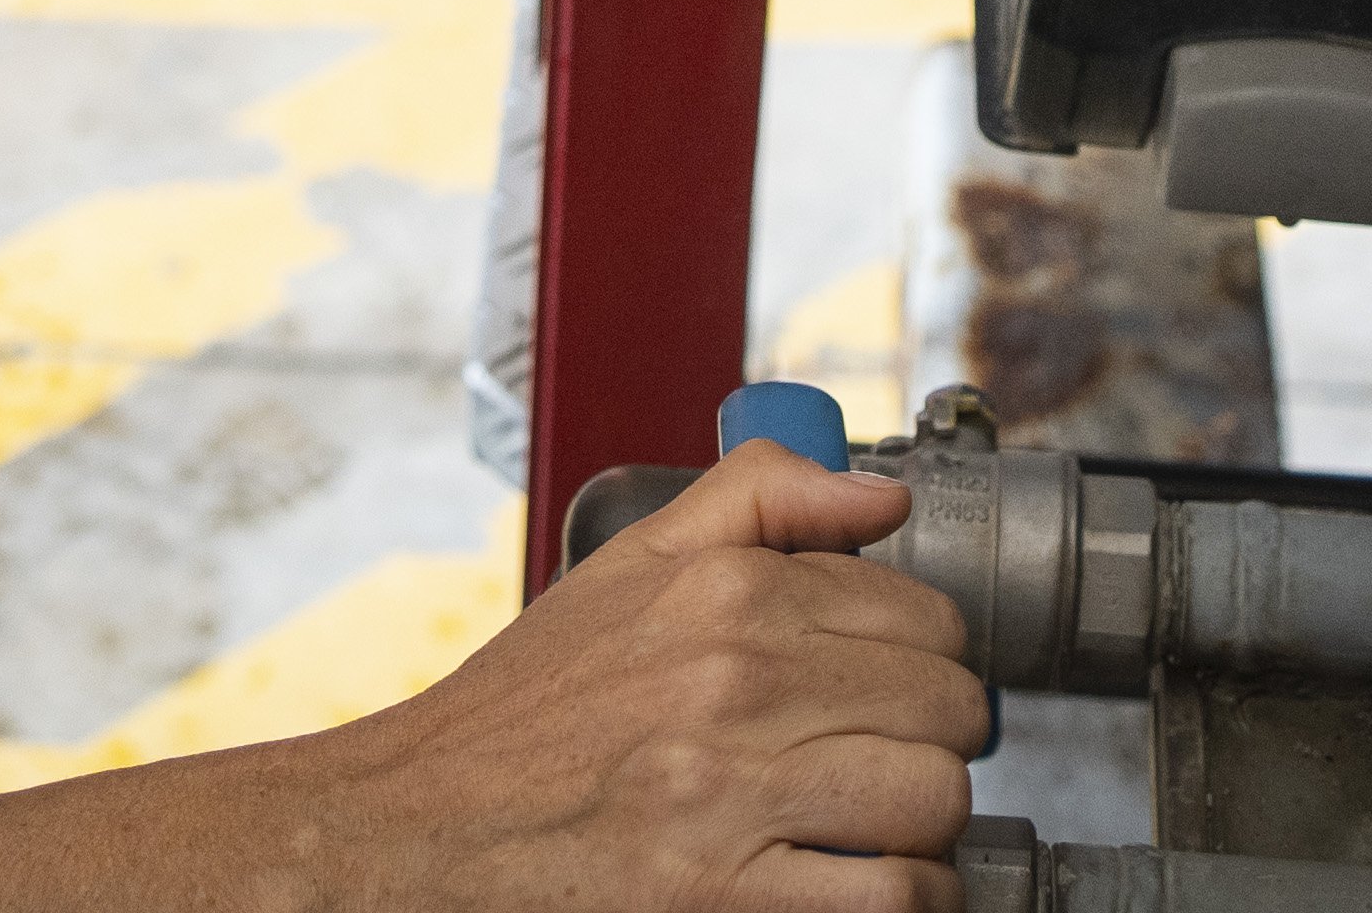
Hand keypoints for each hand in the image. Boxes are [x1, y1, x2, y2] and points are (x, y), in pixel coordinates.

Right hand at [298, 442, 982, 910]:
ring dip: (923, 823)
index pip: (926, 617)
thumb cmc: (527, 711)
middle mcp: (736, 679)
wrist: (424, 824)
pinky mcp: (721, 894)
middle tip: (884, 758)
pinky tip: (867, 885)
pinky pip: (894, 896)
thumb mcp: (629, 564)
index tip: (891, 688)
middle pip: (948, 708)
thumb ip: (762, 498)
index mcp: (727, 592)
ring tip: (876, 825)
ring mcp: (730, 790)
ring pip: (933, 797)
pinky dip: (907, 898)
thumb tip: (883, 500)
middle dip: (934, 738)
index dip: (925, 659)